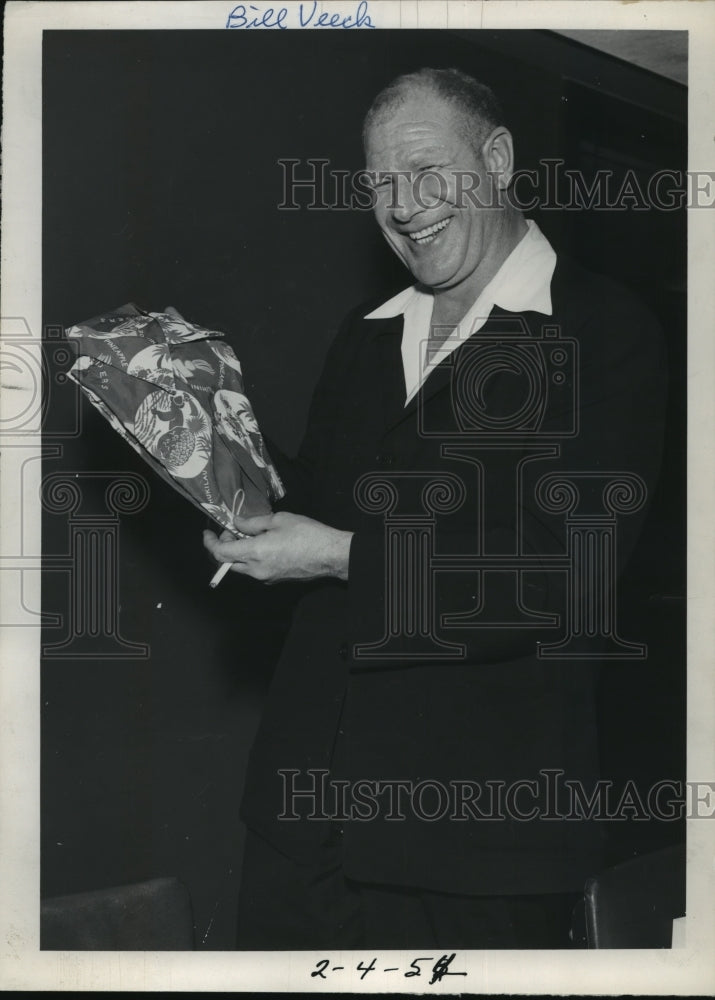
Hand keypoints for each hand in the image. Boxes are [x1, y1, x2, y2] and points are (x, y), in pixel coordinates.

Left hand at [203, 511, 352, 583]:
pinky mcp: (275, 580)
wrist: (330, 555)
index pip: (220, 553)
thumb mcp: (278, 520)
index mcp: (254, 552)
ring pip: (241, 568)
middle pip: (228, 563)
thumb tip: (236, 523)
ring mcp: (265, 578)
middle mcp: (256, 569)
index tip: (207, 533)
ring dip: (237, 553)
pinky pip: (254, 570)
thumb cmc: (307, 533)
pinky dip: (250, 559)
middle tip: (231, 531)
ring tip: (247, 536)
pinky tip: (261, 545)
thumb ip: (252, 523)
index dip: (209, 542)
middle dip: (223, 547)